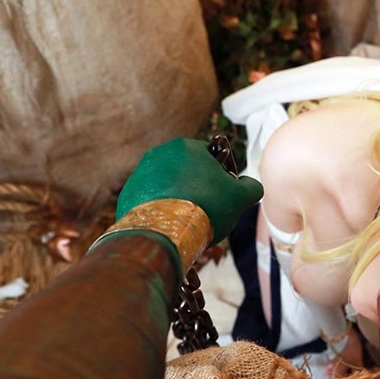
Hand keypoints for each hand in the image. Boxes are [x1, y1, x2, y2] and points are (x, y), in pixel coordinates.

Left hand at [117, 137, 262, 243]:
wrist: (164, 231)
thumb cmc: (206, 207)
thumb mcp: (240, 197)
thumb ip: (251, 187)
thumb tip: (251, 185)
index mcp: (187, 147)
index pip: (211, 156)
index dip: (221, 176)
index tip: (224, 194)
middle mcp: (159, 154)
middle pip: (188, 171)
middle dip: (199, 188)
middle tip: (208, 209)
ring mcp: (140, 174)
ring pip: (169, 186)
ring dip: (180, 199)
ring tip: (189, 221)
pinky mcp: (128, 195)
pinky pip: (151, 201)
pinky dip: (162, 211)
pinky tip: (171, 226)